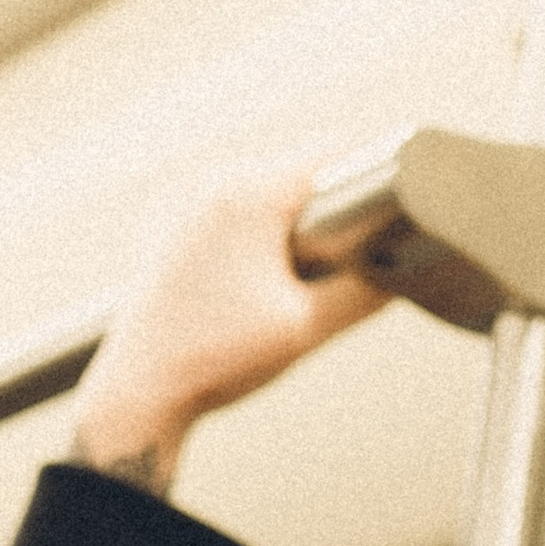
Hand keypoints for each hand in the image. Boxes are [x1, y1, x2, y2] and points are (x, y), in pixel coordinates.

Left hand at [69, 173, 386, 491]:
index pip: (333, 153)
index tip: (389, 206)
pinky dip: (249, 229)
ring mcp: (180, 199)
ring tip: (289, 272)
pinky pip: (225, 206)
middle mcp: (208, 183)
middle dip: (325, 208)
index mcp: (246, 195)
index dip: (372, 176)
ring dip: (286, 217)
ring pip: (260, 188)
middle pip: (296, 170)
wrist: (141, 392)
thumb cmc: (213, 361)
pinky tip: (249, 274)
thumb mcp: (307, 329)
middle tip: (337, 258)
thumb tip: (404, 269)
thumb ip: (365, 292)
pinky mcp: (165, 221)